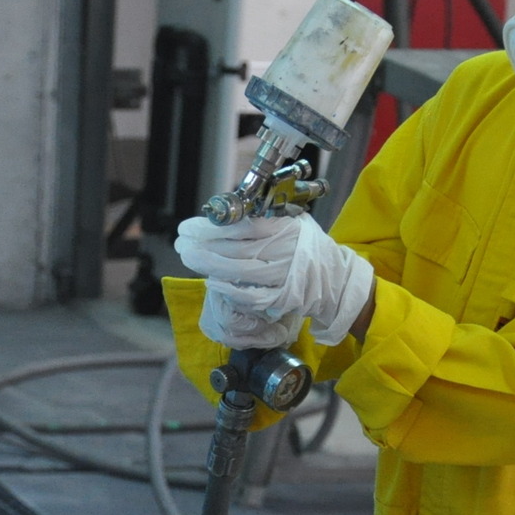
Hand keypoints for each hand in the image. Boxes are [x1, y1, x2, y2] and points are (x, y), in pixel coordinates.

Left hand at [176, 214, 374, 345]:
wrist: (333, 277)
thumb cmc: (304, 245)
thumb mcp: (289, 221)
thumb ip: (261, 218)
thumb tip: (221, 216)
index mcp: (284, 228)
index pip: (240, 226)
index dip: (210, 227)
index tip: (189, 226)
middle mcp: (283, 251)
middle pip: (234, 249)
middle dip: (202, 245)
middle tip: (181, 242)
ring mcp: (283, 277)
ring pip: (238, 271)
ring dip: (208, 265)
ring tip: (188, 257)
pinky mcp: (281, 298)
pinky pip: (250, 296)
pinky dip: (229, 290)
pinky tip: (211, 282)